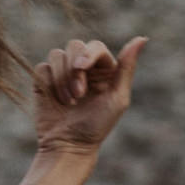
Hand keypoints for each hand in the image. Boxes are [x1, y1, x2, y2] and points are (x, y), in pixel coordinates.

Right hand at [23, 36, 147, 184]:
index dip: (88, 53)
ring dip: (62, 79)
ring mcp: (62, 73)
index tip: (81, 66)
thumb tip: (142, 38)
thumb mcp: (117, 98)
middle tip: (79, 94)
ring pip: (57, 55)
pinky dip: (49, 82)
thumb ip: (127, 67)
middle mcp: (83, 68)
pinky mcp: (44, 81)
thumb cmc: (97, 126)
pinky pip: (42, 67)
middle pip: (75, 45)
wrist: (69, 146)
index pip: (95, 46)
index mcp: (104, 69)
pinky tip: (56, 100)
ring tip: (69, 102)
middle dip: (74, 69)